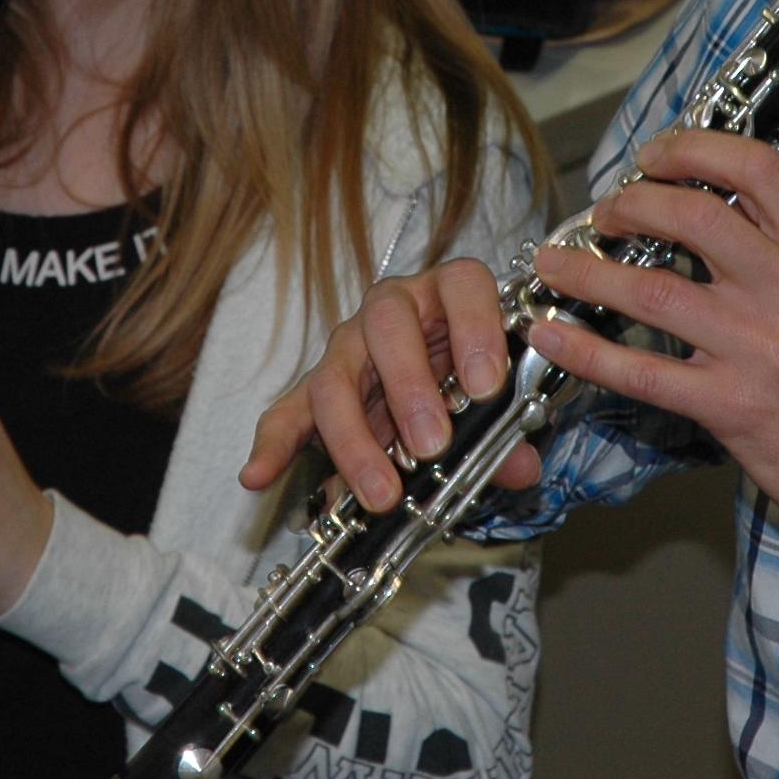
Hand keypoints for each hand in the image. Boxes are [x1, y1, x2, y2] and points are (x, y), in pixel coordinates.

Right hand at [241, 258, 539, 508]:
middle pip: (386, 326)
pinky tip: (258, 476)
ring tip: (381, 492)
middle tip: (431, 445)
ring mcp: (348, 346)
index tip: (486, 388)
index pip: (463, 286)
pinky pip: (287, 411)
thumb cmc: (470, 370)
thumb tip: (520, 467)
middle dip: (409, 387)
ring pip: (336, 376)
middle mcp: (393, 308)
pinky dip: (273, 445)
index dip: (476, 329)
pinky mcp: (315, 388)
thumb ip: (508, 427)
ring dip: (355, 438)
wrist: (438, 372)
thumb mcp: (496, 396)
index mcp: (448, 293)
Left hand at [527, 129, 778, 585]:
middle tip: (605, 212)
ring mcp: (757, 349)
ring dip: (588, 273)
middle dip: (631, 204)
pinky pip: (641, 372)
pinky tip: (554, 338)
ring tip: (554, 264)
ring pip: (651, 290)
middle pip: (692, 216)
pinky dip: (587, 352)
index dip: (694, 150)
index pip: (757, 169)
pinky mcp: (731, 408)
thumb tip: (731, 212)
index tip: (656, 156)